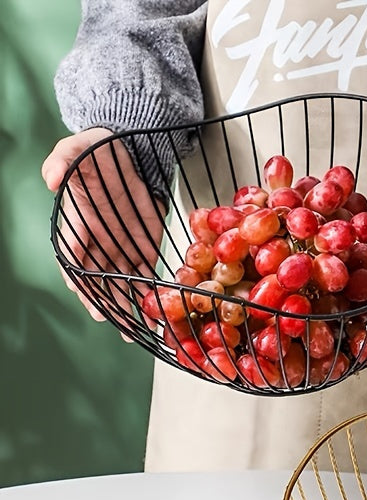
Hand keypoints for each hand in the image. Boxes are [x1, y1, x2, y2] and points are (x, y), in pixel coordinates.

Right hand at [42, 128, 164, 335]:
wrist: (124, 149)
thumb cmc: (93, 152)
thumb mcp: (73, 149)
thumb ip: (62, 162)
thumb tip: (52, 177)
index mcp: (76, 225)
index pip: (73, 258)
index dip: (80, 280)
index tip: (89, 298)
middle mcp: (98, 242)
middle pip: (100, 280)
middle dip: (109, 303)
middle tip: (118, 324)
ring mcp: (120, 246)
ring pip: (124, 283)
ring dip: (131, 305)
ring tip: (141, 329)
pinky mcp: (143, 244)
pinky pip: (146, 271)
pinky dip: (152, 290)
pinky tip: (160, 309)